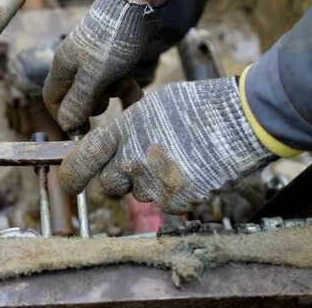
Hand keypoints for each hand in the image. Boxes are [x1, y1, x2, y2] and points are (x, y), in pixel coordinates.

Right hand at [43, 0, 171, 131]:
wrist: (138, 4)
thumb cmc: (113, 40)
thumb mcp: (95, 76)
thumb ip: (80, 102)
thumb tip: (67, 126)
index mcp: (64, 67)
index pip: (53, 99)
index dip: (64, 116)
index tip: (82, 128)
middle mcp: (77, 64)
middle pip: (78, 97)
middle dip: (93, 106)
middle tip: (107, 102)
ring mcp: (97, 61)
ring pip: (100, 90)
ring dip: (113, 94)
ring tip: (124, 85)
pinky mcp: (116, 58)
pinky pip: (117, 81)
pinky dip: (127, 89)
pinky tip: (137, 95)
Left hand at [58, 77, 276, 213]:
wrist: (241, 120)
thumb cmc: (198, 106)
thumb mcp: (152, 106)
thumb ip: (126, 129)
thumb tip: (112, 144)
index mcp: (121, 133)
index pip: (78, 164)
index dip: (70, 177)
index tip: (70, 183)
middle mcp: (131, 161)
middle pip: (109, 185)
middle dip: (120, 178)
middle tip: (142, 163)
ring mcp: (154, 185)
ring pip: (139, 195)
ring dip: (150, 185)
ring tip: (176, 161)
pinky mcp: (177, 202)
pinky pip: (166, 204)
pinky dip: (175, 193)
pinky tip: (191, 172)